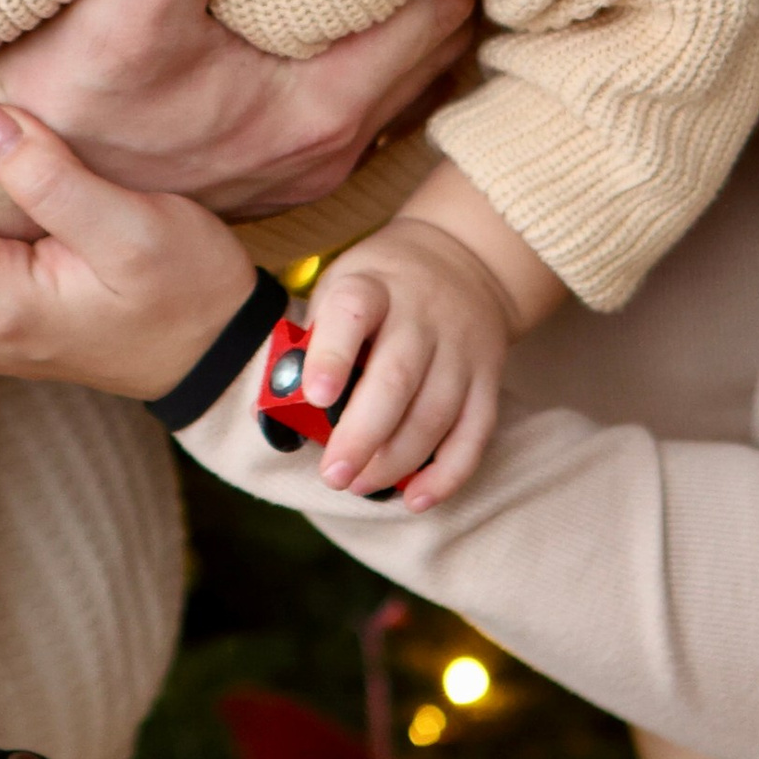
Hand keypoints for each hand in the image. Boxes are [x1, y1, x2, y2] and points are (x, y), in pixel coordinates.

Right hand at [0, 0, 473, 219]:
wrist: (7, 187)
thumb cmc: (67, 101)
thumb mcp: (131, 9)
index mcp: (321, 111)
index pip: (439, 15)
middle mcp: (331, 149)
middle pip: (436, 46)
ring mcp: (305, 164)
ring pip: (402, 74)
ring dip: (407, 9)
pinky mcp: (274, 163)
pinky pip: (360, 96)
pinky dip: (371, 44)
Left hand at [299, 216, 514, 507]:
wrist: (462, 260)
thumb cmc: (380, 288)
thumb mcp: (338, 288)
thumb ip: (310, 342)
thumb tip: (270, 412)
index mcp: (372, 287)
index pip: (351, 314)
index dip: (332, 356)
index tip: (314, 396)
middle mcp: (422, 314)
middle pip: (397, 379)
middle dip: (362, 435)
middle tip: (333, 476)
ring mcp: (460, 347)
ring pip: (436, 413)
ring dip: (397, 460)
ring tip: (360, 484)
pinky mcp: (488, 377)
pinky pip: (475, 432)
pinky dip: (448, 473)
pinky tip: (417, 498)